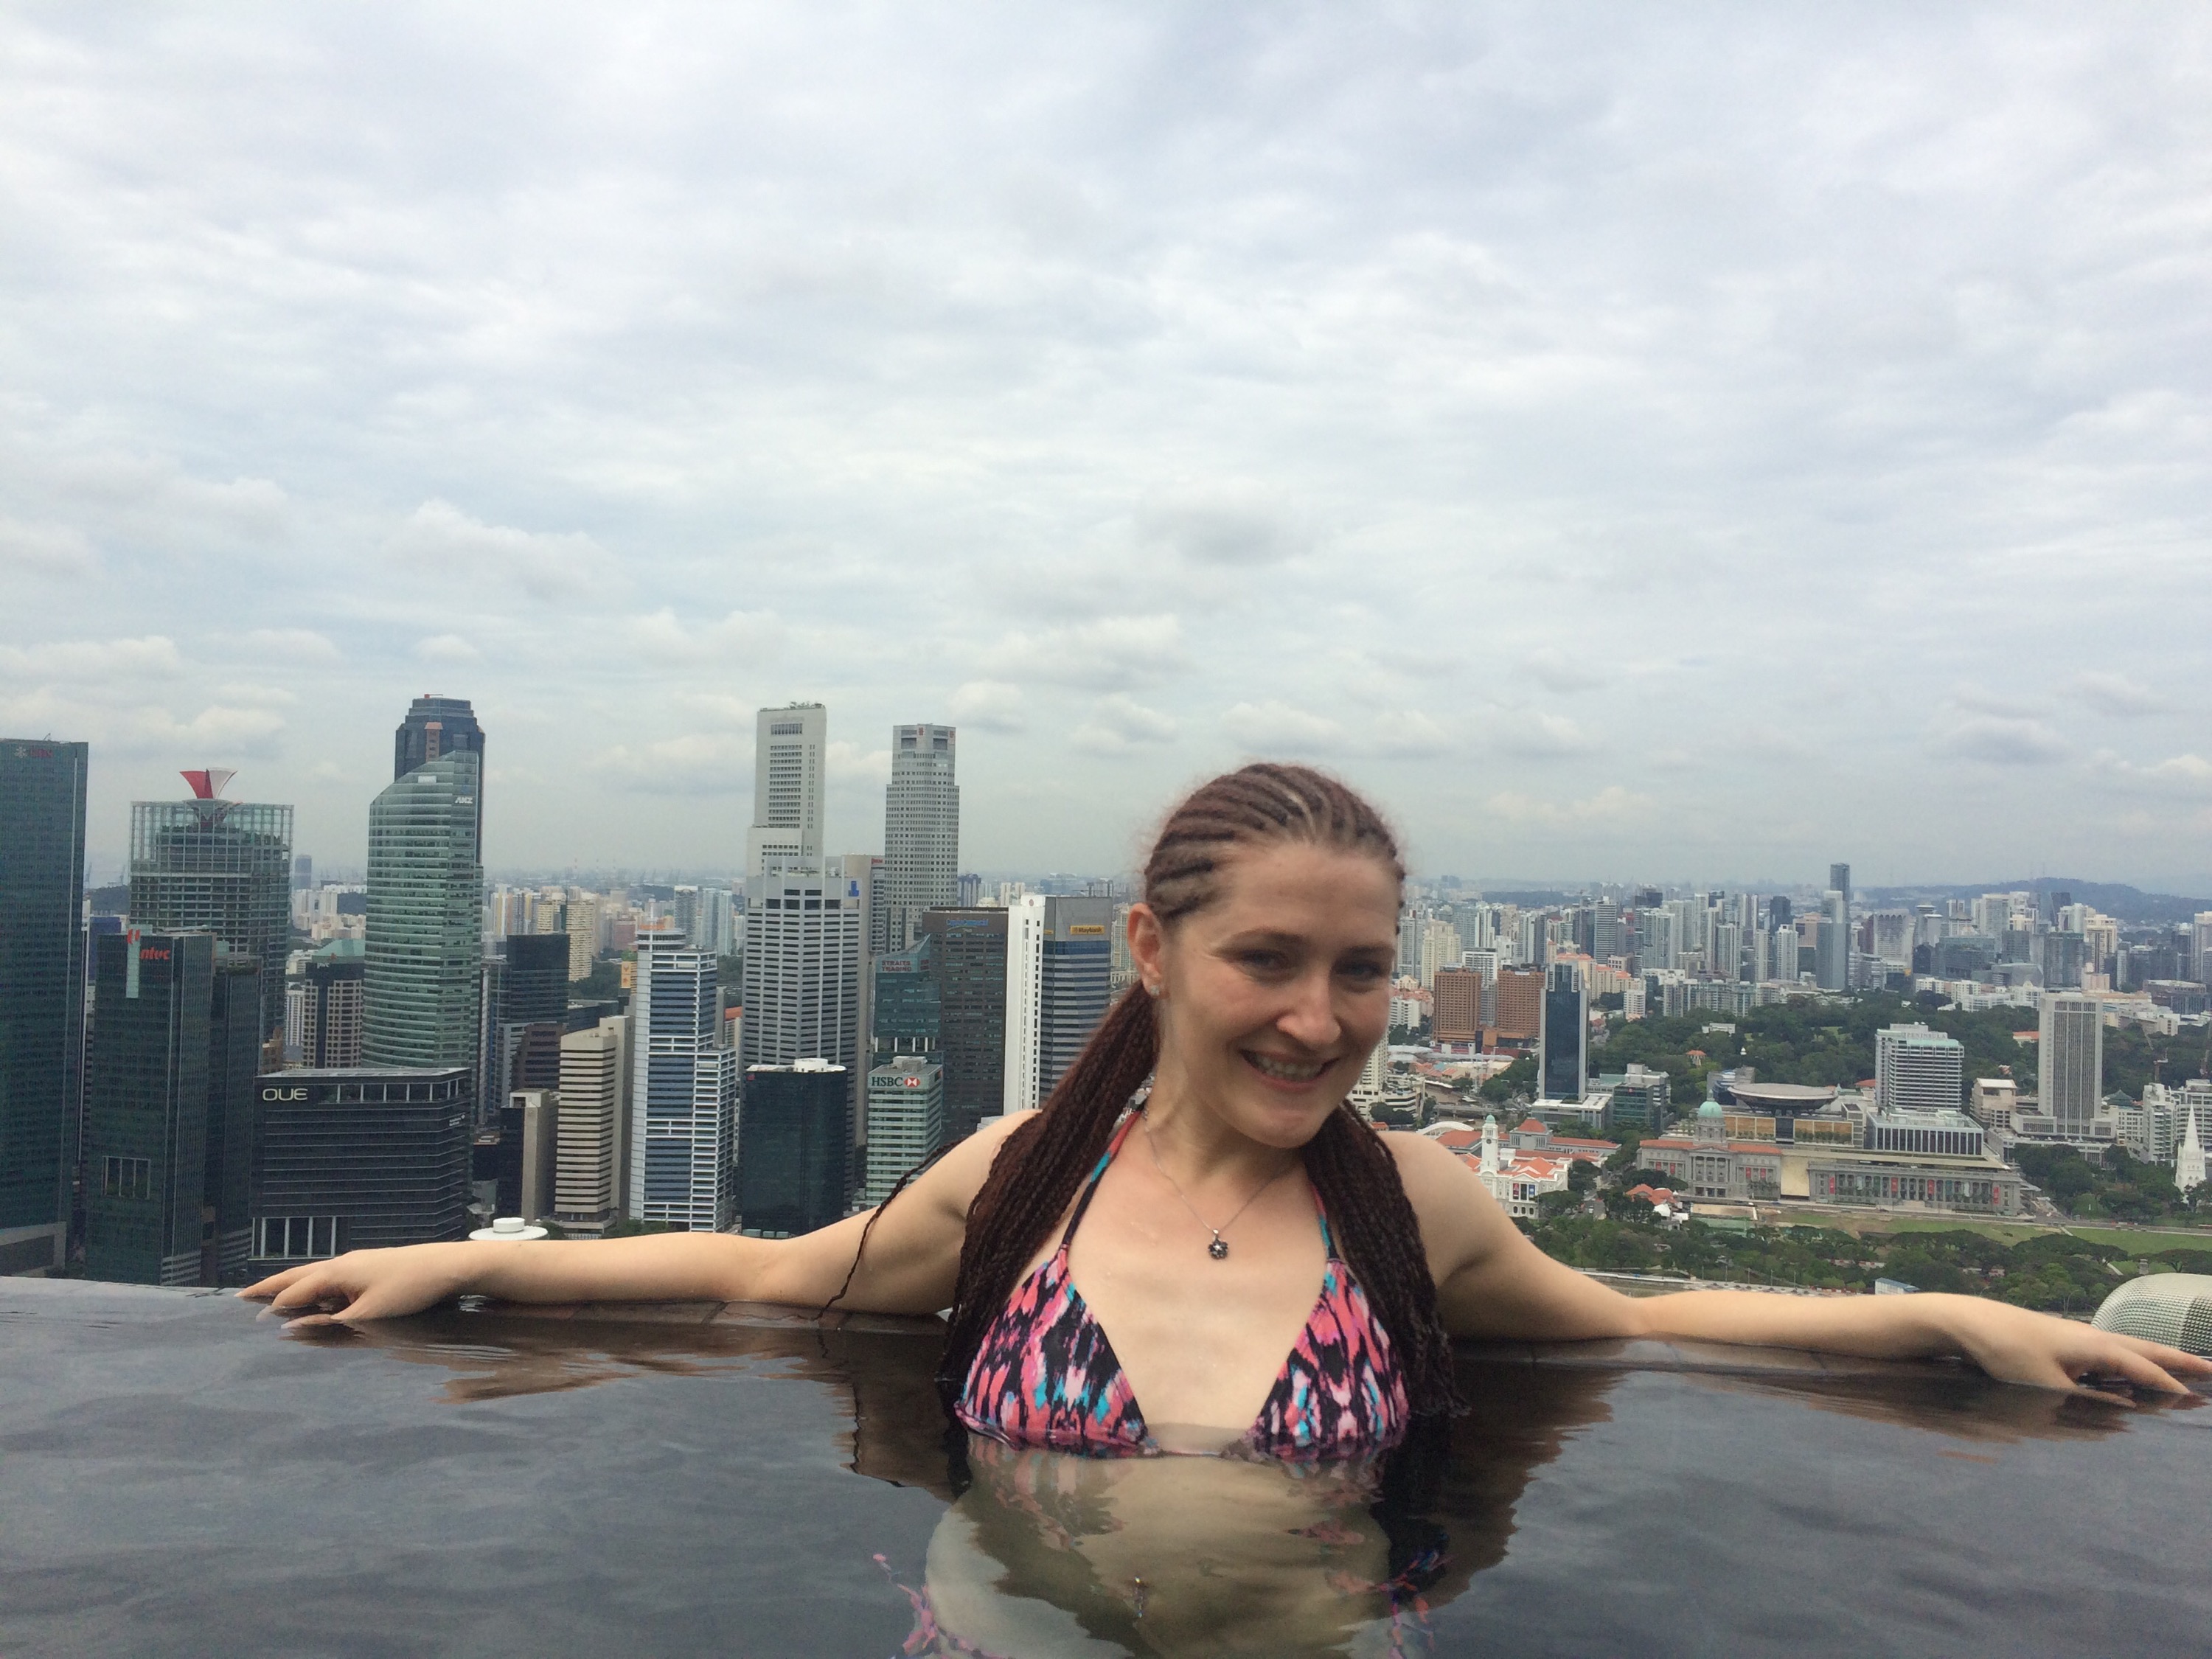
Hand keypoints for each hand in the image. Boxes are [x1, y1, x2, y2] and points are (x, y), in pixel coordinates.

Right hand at [238, 1244, 474, 1326]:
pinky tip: (314, 1294)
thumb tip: (291, 1328)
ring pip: (314, 1274)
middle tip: (242, 1297)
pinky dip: (314, 1285)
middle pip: (298, 1275)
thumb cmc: (409, 1291)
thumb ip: (329, 1323)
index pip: (294, 1292)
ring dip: (291, 1284)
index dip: (272, 1307)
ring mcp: (357, 1262)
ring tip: (270, 1295)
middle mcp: (342, 1263)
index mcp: (336, 1273)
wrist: (447, 1267)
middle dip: (271, 1287)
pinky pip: (331, 1277)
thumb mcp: (367, 1314)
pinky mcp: (370, 1266)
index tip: (248, 1321)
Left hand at [1939, 1295, 2211, 1402]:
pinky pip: (2107, 1354)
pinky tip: (2129, 1373)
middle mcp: (2091, 1337)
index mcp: (2094, 1347)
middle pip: (2144, 1349)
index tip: (2197, 1400)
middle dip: (2178, 1361)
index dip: (2170, 1386)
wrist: (1969, 1322)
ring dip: (2155, 1359)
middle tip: (2211, 1369)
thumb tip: (2117, 1420)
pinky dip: (2128, 1361)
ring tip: (2183, 1369)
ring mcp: (2076, 1337)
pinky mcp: (2061, 1342)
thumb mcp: (2045, 1386)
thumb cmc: (2006, 1352)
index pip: (2143, 1369)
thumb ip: (2083, 1404)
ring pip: (2127, 1349)